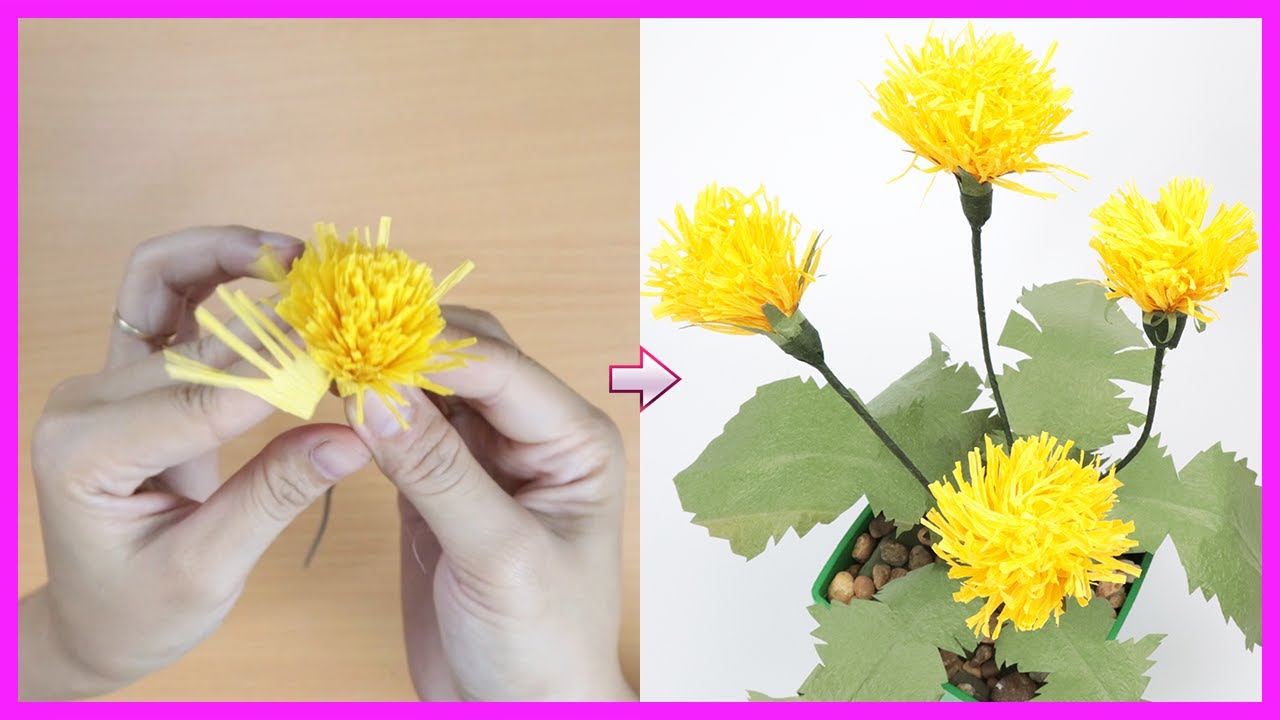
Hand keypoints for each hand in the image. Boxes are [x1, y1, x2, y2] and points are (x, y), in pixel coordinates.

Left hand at [19, 227, 371, 699]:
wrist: (97, 621)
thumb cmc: (139, 612)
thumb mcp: (208, 569)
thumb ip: (274, 495)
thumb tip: (356, 439)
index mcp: (85, 455)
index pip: (197, 401)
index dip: (278, 375)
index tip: (345, 356)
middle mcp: (87, 404)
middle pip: (192, 339)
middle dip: (275, 324)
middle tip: (350, 316)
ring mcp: (107, 381)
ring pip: (168, 285)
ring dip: (233, 258)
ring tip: (305, 258)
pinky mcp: (133, 373)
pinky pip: (170, 295)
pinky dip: (221, 271)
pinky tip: (275, 265)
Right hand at [347, 308, 632, 700]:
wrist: (519, 712)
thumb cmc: (542, 646)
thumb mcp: (498, 558)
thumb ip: (438, 474)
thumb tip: (374, 392)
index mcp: (575, 441)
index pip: (500, 369)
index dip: (430, 347)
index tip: (358, 336)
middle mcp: (534, 437)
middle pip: (469, 358)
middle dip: (406, 343)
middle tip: (333, 335)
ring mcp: (485, 459)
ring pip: (432, 385)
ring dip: (384, 369)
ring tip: (323, 353)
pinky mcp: (440, 486)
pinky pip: (405, 428)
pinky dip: (371, 410)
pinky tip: (333, 396)